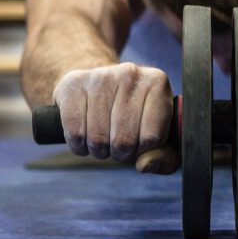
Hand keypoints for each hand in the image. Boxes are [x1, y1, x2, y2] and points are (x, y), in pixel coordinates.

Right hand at [53, 63, 176, 173]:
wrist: (99, 87)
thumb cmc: (134, 116)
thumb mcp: (159, 135)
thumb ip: (164, 157)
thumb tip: (145, 165)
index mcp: (157, 82)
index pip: (152, 138)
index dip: (143, 151)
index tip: (139, 143)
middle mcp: (130, 73)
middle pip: (123, 140)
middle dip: (120, 153)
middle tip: (119, 144)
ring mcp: (99, 76)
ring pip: (97, 139)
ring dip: (99, 150)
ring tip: (103, 138)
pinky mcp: (73, 85)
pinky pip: (75, 133)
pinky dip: (78, 145)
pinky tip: (85, 136)